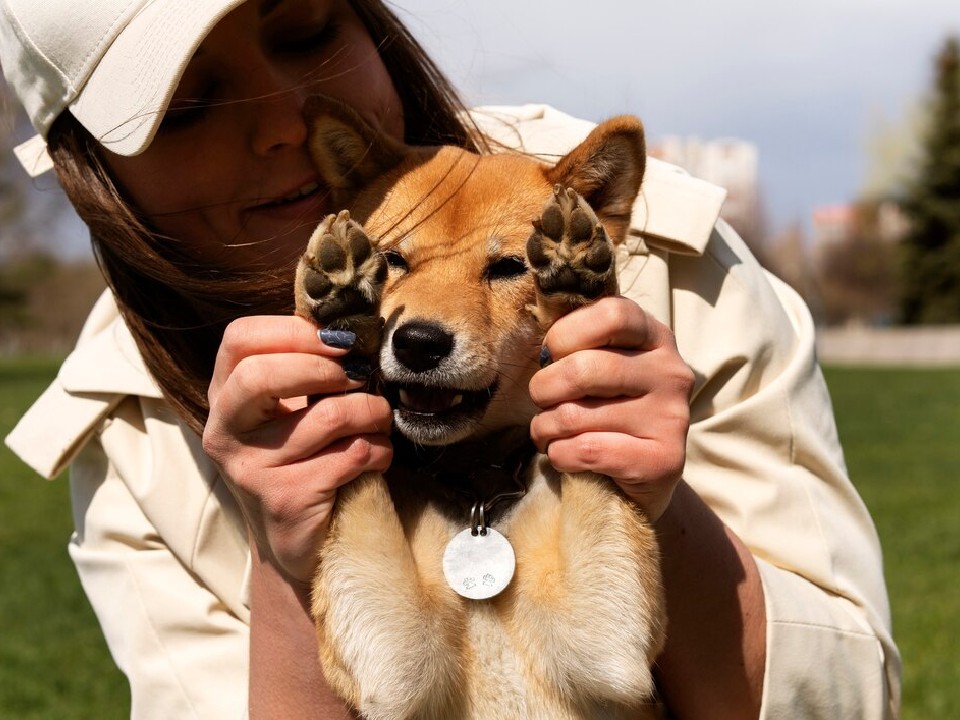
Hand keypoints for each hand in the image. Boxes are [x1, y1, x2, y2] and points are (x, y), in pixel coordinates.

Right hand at [202, 315, 392, 583]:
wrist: (294, 541)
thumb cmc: (301, 459)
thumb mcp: (290, 408)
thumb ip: (305, 367)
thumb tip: (351, 328)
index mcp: (224, 396)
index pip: (239, 340)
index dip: (294, 331)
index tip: (340, 340)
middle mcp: (225, 431)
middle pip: (262, 375)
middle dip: (327, 369)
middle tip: (361, 375)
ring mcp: (250, 469)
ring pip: (327, 417)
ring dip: (371, 412)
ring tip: (379, 419)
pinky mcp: (284, 500)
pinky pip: (350, 457)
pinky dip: (378, 451)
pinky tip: (376, 456)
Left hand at [528, 297, 693, 520]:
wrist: (641, 478)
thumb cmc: (606, 409)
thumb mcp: (600, 364)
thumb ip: (579, 343)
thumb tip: (539, 338)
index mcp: (655, 337)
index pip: (612, 314)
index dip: (566, 333)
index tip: (551, 355)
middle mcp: (671, 372)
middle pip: (585, 367)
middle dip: (544, 387)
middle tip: (541, 400)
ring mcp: (671, 417)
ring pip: (575, 414)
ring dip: (545, 427)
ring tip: (547, 432)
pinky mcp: (664, 460)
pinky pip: (586, 450)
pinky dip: (560, 454)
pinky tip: (564, 454)